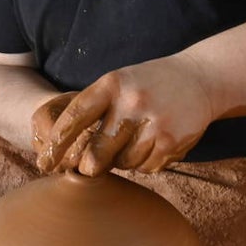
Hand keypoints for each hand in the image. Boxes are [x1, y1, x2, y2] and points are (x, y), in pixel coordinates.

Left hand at [31, 56, 213, 174]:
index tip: (44, 162)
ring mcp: (154, 122)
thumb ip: (95, 111)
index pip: (74, 117)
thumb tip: (70, 153)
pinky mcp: (173, 140)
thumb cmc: (148, 85)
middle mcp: (131, 102)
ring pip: (123, 163)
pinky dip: (145, 163)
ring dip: (123, 161)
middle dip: (89, 165)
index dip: (57, 143)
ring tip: (133, 142)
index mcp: (111, 84)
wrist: (201, 77)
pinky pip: (147, 167)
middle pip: (97, 151)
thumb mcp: (118, 84)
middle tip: (87, 168)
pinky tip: (153, 145)